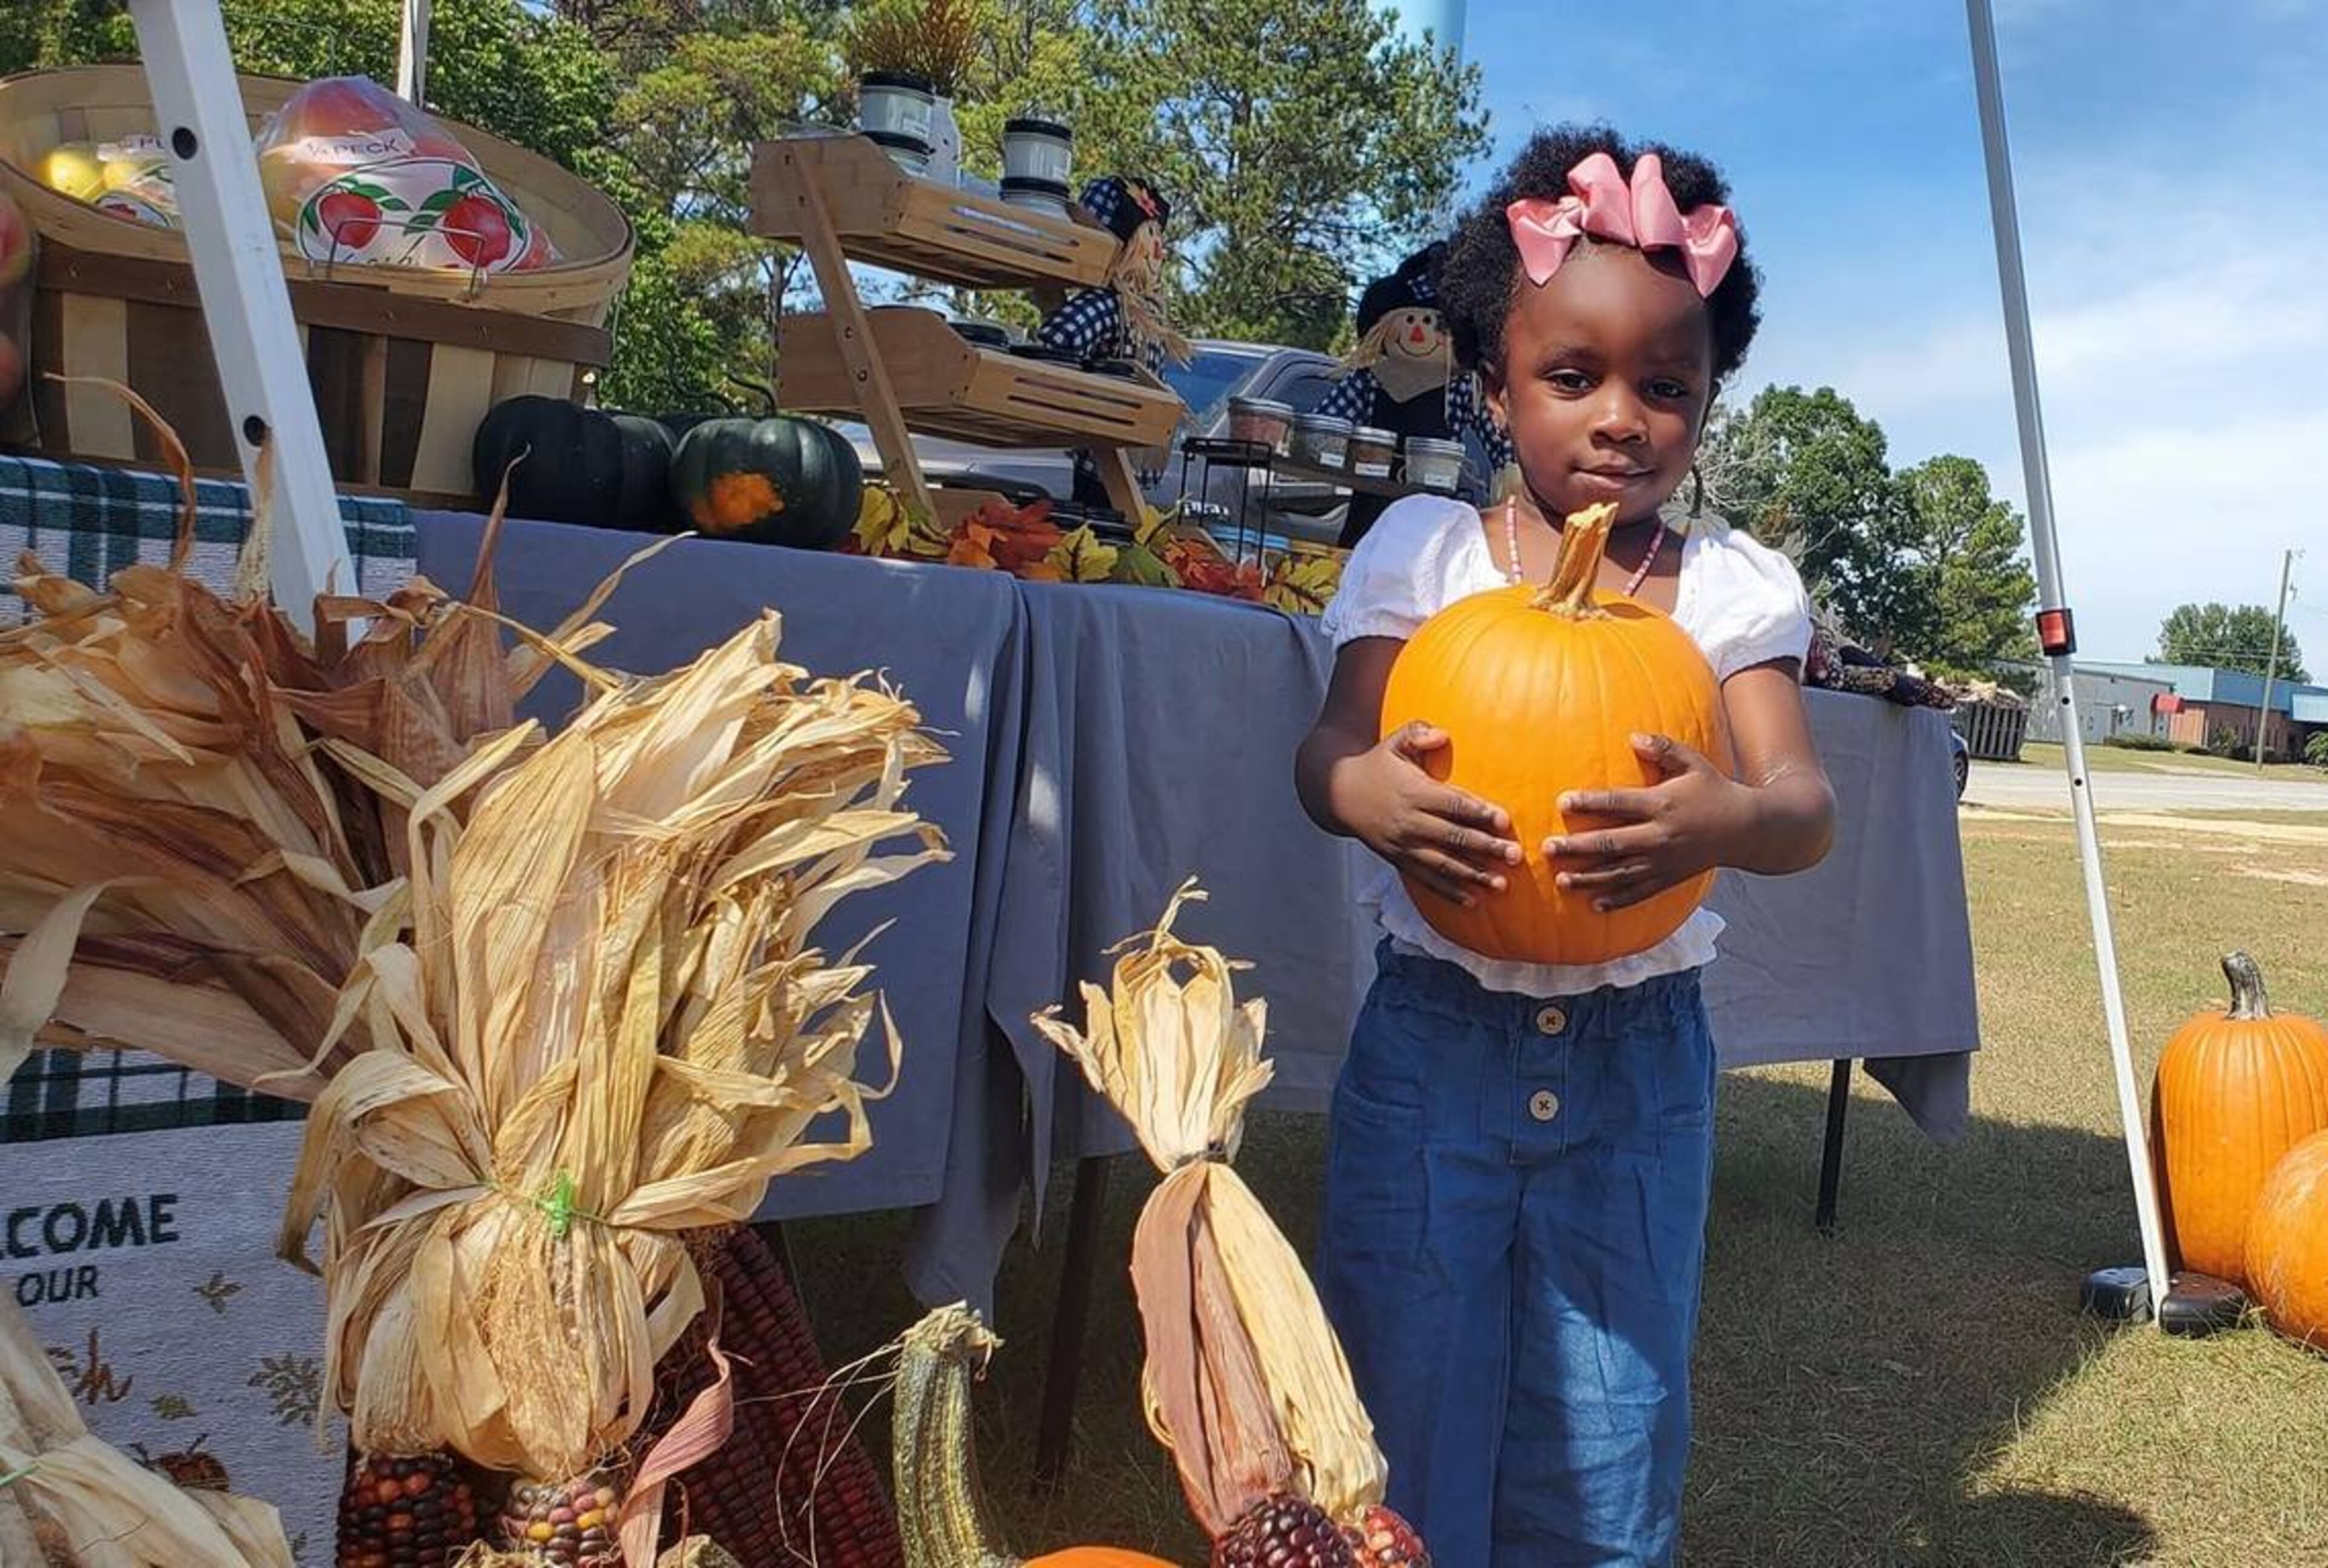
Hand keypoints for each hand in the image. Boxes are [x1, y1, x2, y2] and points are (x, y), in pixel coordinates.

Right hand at [1338, 722, 1521, 907]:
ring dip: (1474, 875)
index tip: (1504, 821)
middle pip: (1454, 837)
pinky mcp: (1398, 860)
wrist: (1338, 794)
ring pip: (1443, 864)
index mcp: (1413, 793)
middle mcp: (1409, 822)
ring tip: (1501, 884)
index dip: (1479, 813)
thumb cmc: (1376, 764)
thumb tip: (1441, 735)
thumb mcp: (1393, 742)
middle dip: (1487, 848)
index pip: (1452, 804)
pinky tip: (1471, 901)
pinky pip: (1426, 879)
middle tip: (1515, 856)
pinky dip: (1449, 892)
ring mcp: (1403, 845)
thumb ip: (1418, 733)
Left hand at [1545, 733, 1746, 911]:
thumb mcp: (1694, 763)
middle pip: (1612, 843)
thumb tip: (1632, 737)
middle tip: (1547, 848)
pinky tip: (1595, 905)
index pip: (1619, 804)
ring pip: (1620, 873)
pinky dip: (1618, 901)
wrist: (1747, 829)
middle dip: (1578, 847)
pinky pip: (1640, 893)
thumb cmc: (1714, 790)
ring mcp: (1664, 862)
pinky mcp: (1670, 879)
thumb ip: (1664, 748)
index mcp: (1662, 804)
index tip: (1562, 802)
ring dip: (1589, 879)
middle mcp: (1660, 836)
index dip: (1590, 803)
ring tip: (1561, 880)